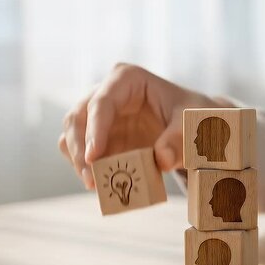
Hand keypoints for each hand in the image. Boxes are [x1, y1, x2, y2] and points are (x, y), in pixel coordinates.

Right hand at [58, 63, 228, 188]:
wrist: (192, 125)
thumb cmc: (191, 115)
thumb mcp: (192, 122)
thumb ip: (179, 139)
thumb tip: (162, 159)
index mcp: (127, 79)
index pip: (102, 102)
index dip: (95, 129)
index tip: (94, 158)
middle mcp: (106, 93)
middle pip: (78, 118)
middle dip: (80, 150)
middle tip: (91, 180)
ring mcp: (98, 115)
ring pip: (72, 135)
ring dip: (78, 161)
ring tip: (95, 186)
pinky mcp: (98, 137)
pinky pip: (81, 152)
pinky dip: (86, 168)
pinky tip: (100, 186)